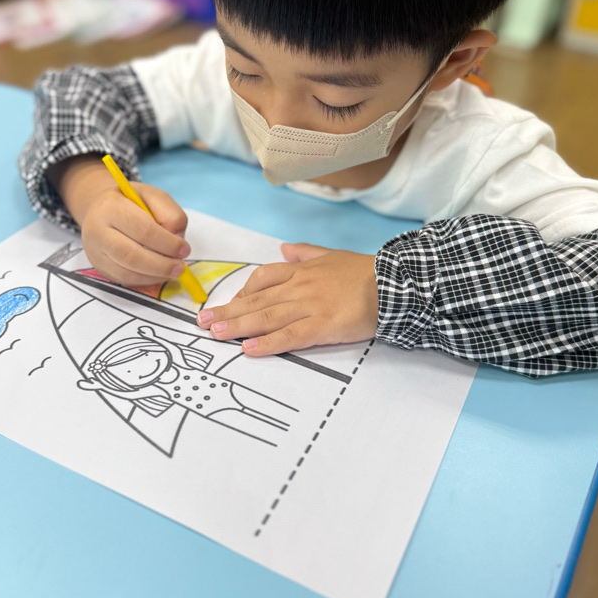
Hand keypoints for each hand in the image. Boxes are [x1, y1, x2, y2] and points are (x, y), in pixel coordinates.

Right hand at [50, 156, 189, 286]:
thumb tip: (177, 239)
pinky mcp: (99, 267)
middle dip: (161, 265)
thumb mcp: (154, 196)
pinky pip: (124, 280)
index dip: (167, 243)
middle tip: (180, 267)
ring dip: (154, 275)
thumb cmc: (132, 202)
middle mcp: (97, 230)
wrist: (101, 208)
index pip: (143, 230)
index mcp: (111, 207)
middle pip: (131, 255)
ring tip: (172, 271)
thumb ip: (170, 214)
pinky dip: (145, 281)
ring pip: (126, 272)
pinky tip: (158, 274)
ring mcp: (95, 251)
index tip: (184, 249)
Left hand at [196, 243, 378, 355]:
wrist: (394, 282)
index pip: (263, 278)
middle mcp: (300, 286)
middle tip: (203, 322)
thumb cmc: (365, 271)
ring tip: (216, 335)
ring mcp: (309, 306)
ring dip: (238, 326)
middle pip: (256, 300)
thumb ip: (306, 253)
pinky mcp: (322, 326)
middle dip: (227, 311)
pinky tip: (249, 349)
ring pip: (266, 317)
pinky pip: (290, 336)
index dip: (242, 292)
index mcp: (301, 270)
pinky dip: (268, 343)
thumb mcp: (332, 255)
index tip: (228, 303)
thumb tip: (285, 248)